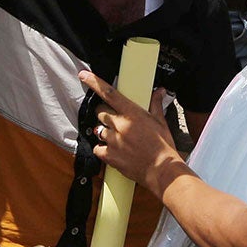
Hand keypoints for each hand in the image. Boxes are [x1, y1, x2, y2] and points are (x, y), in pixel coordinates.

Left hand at [78, 69, 179, 193]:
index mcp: (132, 114)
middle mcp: (120, 125)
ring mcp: (113, 141)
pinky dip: (102, 148)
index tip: (84, 75)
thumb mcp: (161, 122)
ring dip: (105, 131)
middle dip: (105, 113)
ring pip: (98, 129)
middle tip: (115, 120)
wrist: (162, 171)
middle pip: (100, 111)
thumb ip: (155, 104)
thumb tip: (159, 91)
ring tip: (118, 138)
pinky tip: (113, 150)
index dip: (94, 82)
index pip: (109, 93)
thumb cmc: (163, 147)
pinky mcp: (109, 156)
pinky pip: (97, 148)